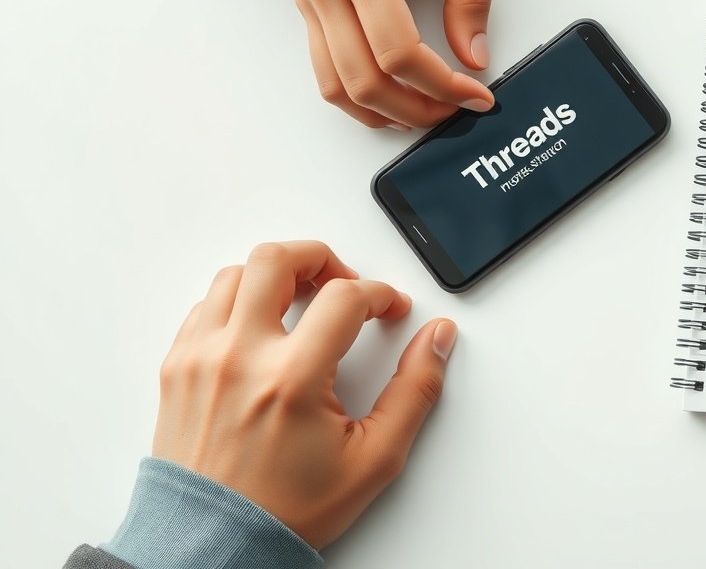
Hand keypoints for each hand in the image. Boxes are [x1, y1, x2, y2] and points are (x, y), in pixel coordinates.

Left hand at [153, 241, 457, 548]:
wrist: (215, 545)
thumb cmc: (287, 510)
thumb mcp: (375, 459)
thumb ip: (415, 391)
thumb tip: (437, 340)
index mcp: (291, 378)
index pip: (345, 296)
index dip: (380, 295)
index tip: (390, 310)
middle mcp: (239, 357)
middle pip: (277, 258)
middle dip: (321, 257)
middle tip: (343, 280)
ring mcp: (200, 359)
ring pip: (234, 274)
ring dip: (276, 276)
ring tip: (303, 299)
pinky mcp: (177, 369)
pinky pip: (204, 307)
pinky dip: (238, 302)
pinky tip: (263, 326)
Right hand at [296, 0, 493, 129]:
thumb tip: (474, 53)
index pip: (400, 55)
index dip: (444, 86)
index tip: (478, 93)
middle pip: (364, 82)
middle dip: (416, 109)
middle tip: (457, 109)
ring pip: (335, 85)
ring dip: (383, 111)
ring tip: (427, 110)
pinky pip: (326, 64)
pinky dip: (358, 90)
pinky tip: (395, 93)